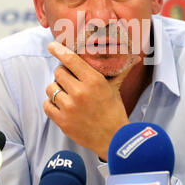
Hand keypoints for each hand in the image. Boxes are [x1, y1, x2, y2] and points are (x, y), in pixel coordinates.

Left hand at [44, 42, 140, 159]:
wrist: (113, 139)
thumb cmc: (114, 111)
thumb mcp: (115, 88)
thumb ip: (121, 71)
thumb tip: (138, 58)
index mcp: (94, 81)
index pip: (70, 59)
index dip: (59, 50)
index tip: (52, 45)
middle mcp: (80, 92)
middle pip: (58, 72)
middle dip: (63, 74)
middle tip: (70, 79)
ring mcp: (69, 107)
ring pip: (50, 88)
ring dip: (56, 89)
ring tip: (66, 94)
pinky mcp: (62, 121)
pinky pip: (47, 104)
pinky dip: (51, 103)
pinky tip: (61, 105)